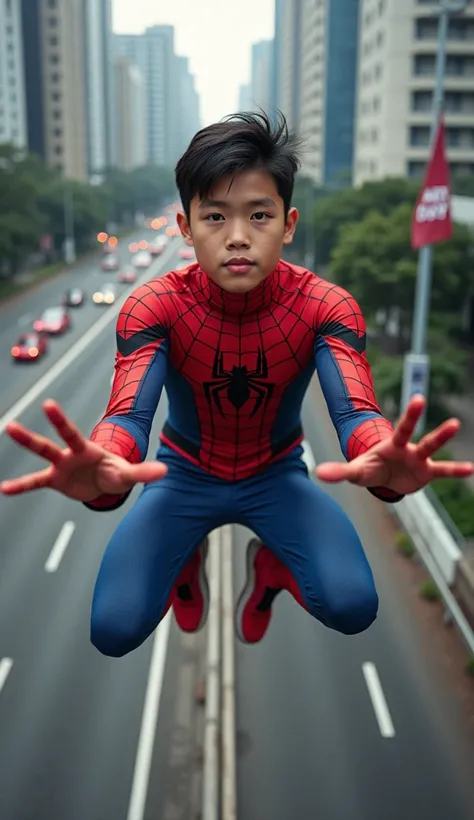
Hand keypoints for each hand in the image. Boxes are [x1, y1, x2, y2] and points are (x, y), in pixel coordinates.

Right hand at [0, 399, 166, 500]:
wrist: (104, 483)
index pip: (71, 434)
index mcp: (85, 449)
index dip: (60, 420)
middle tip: (11, 425)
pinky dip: (20, 486)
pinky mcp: (55, 480)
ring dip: (25, 443)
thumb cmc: (115, 473)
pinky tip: (3, 489)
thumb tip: (165, 471)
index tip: (47, 404)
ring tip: (9, 428)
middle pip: (49, 443)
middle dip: (32, 436)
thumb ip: (143, 472)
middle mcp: (69, 454)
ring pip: (40, 454)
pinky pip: (34, 483)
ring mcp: (60, 466)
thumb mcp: (128, 474)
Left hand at [315, 394, 472, 495]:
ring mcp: (419, 459)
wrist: (384, 478)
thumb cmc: (370, 470)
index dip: (410, 416)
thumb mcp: (355, 472)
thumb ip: (340, 471)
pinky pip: (443, 471)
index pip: (401, 429)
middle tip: (425, 398)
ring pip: (432, 447)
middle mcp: (408, 448)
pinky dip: (456, 470)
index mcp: (391, 445)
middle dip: (419, 417)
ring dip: (442, 436)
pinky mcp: (426, 473)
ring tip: (455, 422)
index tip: (420, 398)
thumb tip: (318, 473)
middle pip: (416, 433)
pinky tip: (471, 468)